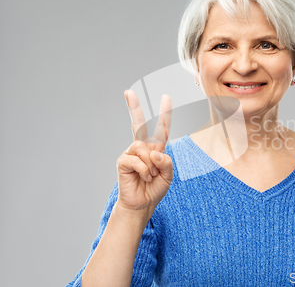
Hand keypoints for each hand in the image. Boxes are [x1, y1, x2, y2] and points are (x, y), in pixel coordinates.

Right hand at [115, 90, 172, 217]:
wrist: (142, 204)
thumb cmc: (154, 189)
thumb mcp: (168, 175)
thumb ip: (166, 162)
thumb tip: (154, 153)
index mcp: (155, 149)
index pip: (161, 129)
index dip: (164, 113)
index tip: (166, 97)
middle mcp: (142, 148)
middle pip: (139, 125)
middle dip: (133, 107)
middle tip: (128, 92)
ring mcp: (131, 153)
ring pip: (144, 148)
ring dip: (151, 165)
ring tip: (150, 176)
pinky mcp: (123, 161)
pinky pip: (136, 160)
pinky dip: (144, 170)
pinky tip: (143, 177)